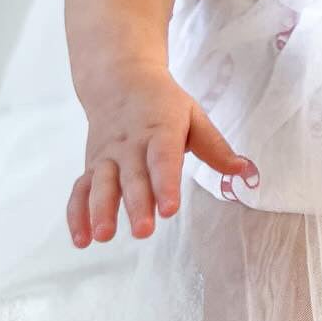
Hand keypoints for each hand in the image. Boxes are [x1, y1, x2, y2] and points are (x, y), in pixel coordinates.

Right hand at [68, 67, 251, 245]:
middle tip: (142, 231)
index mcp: (160, 131)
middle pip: (132, 177)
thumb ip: (215, 147)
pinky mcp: (91, 166)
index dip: (166, 184)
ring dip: (100, 210)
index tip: (170, 208)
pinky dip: (76, 214)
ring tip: (104, 236)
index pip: (163, 158)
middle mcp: (130, 145)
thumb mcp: (193, 116)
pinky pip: (80, 190)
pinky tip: (82, 239)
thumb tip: (244, 171)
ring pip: (101, 184)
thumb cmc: (162, 104)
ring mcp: (107, 156)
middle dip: (136, 205)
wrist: (119, 81)